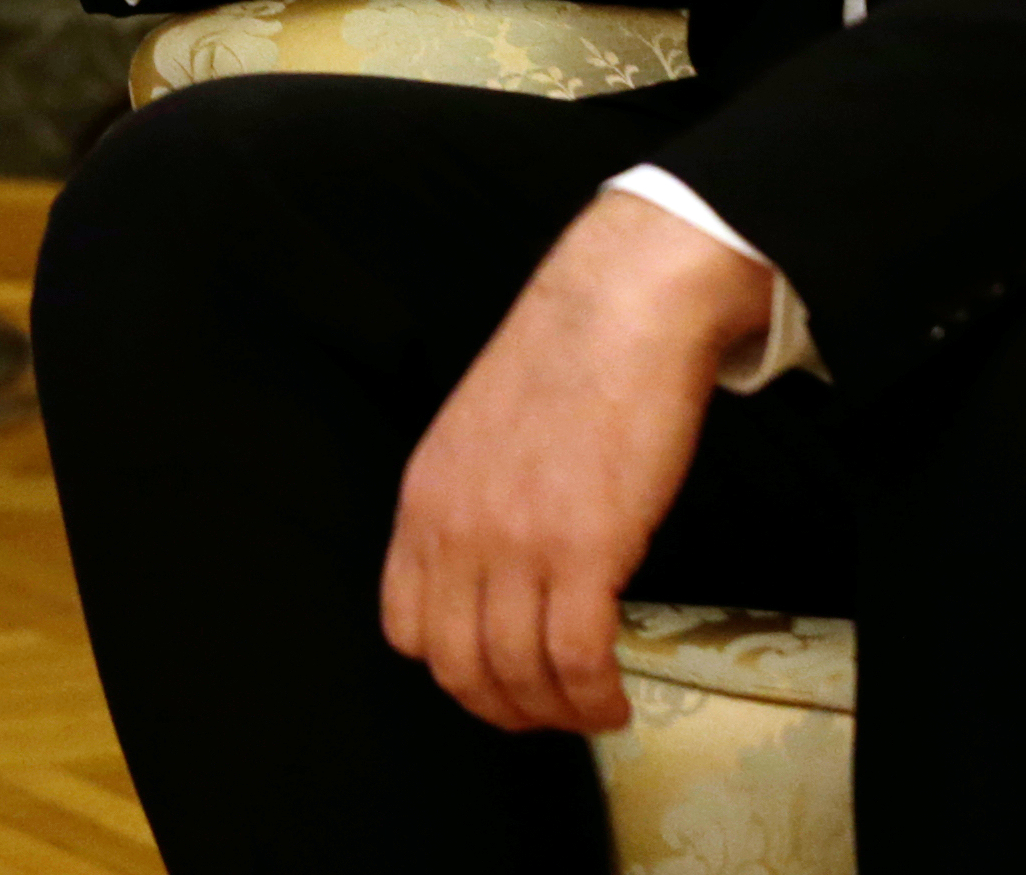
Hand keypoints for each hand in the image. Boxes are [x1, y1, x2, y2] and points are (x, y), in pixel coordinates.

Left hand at [381, 190, 774, 733]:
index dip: (454, 671)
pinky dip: (595, 696)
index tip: (501, 679)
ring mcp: (515, 542)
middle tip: (551, 714)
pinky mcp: (583, 547)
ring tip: (594, 711)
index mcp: (423, 501)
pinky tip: (617, 698)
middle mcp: (455, 529)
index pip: (405, 628)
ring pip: (517, 674)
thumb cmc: (562, 363)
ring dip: (558, 714)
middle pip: (457, 667)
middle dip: (506, 710)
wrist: (620, 311)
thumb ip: (470, 505)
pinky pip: (576, 659)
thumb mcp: (476, 435)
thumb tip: (494, 575)